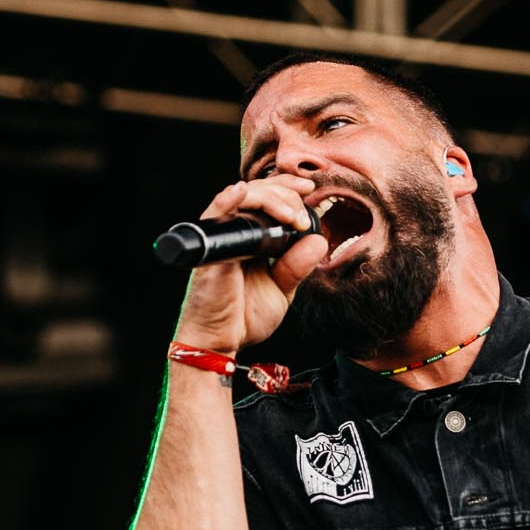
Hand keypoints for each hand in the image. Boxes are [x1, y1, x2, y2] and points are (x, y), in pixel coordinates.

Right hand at [173, 174, 327, 353]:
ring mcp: (221, 239)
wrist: (222, 342)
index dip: (287, 187)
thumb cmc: (244, 316)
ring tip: (291, 216)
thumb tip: (318, 240)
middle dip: (285, 195)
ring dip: (270, 200)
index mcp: (251, 238)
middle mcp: (234, 233)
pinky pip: (215, 219)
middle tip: (302, 217)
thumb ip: (297, 265)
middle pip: (257, 192)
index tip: (310, 190)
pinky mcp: (211, 251)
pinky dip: (227, 201)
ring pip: (241, 199)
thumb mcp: (282, 289)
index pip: (267, 198)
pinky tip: (240, 191)